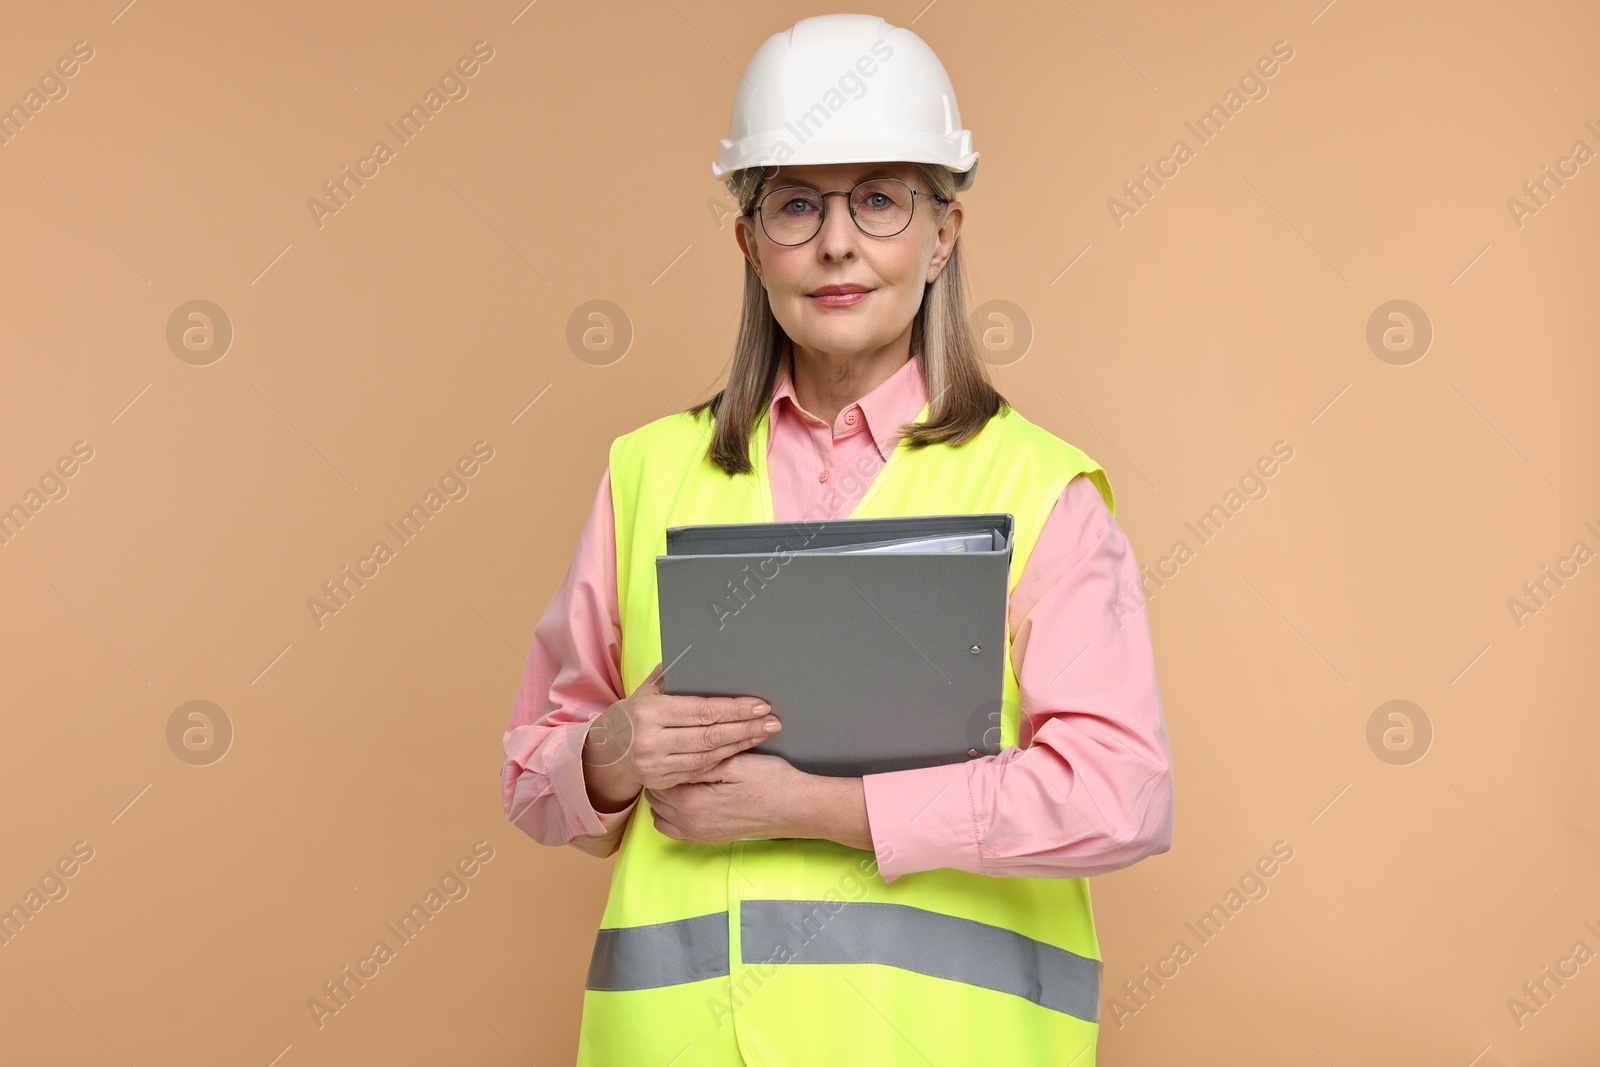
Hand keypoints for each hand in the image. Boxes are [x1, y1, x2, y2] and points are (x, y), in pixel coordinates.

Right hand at [582, 662, 781, 793]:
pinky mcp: (661, 783)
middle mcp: (652, 741)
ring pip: (709, 756)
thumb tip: (702, 654)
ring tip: (764, 733)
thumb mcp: (647, 689)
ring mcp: (656, 766)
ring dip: (740, 744)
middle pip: (710, 736)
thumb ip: (672, 674)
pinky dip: (724, 759)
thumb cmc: (634, 712)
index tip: (761, 705)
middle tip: (773, 721)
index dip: (734, 709)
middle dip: (745, 728)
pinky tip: (742, 748)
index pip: (702, 711)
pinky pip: (700, 770)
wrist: (607, 749)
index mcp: (650, 713)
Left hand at [645, 752, 808, 844]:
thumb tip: (673, 757)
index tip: (674, 749)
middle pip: (656, 799)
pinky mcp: (710, 838)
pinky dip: (672, 815)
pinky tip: (688, 798)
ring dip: (665, 797)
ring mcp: (700, 835)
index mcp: (692, 803)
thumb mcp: (734, 762)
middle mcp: (691, 825)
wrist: (796, 808)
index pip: (658, 781)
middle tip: (678, 758)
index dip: (665, 761)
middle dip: (662, 778)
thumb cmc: (770, 782)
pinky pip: (674, 831)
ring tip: (682, 778)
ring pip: (661, 816)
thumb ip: (699, 763)